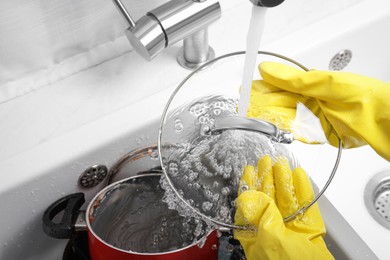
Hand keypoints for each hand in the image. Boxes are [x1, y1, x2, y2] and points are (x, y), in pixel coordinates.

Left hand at [234, 155, 332, 259]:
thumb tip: (250, 196)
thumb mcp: (269, 238)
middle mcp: (271, 228)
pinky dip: (303, 189)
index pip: (250, 203)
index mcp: (255, 233)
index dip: (249, 185)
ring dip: (284, 179)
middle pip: (268, 197)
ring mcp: (290, 228)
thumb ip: (261, 214)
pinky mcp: (309, 229)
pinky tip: (299, 175)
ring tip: (281, 162)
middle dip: (266, 178)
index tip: (248, 169)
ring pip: (286, 198)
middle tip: (265, 160)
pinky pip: (305, 205)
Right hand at [248, 61, 389, 160]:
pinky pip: (297, 132)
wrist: (380, 120)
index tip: (246, 89)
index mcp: (311, 84)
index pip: (280, 85)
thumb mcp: (324, 82)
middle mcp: (311, 100)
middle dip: (261, 104)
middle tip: (242, 108)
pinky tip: (271, 130)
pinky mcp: (319, 133)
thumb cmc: (359, 95)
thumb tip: (267, 69)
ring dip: (268, 119)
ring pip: (285, 118)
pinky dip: (284, 131)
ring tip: (250, 120)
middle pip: (280, 103)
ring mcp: (314, 117)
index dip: (262, 87)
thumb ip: (294, 80)